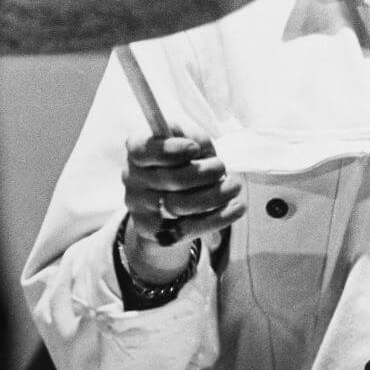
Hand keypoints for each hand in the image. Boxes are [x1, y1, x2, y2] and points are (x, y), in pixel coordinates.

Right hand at [122, 128, 244, 282]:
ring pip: (179, 205)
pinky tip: (236, 208)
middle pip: (170, 179)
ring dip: (214, 195)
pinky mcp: (153, 231)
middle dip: (204, 173)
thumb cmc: (183, 161)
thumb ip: (194, 138)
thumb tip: (199, 147)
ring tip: (234, 187)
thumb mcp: (188, 141)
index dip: (170, 149)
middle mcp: (132, 178)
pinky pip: (187, 229)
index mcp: (138, 150)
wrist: (167, 200)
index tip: (194, 148)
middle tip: (222, 168)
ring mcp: (139, 207)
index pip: (143, 150)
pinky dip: (217, 218)